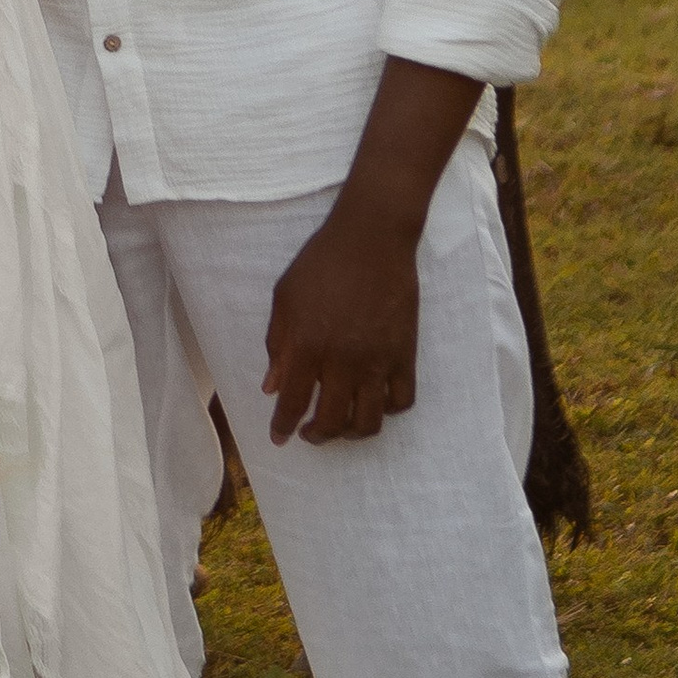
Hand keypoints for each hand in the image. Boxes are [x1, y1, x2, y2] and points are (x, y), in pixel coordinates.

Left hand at [263, 191, 421, 444]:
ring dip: (350, 432)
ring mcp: (378, 360)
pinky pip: (401, 401)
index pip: (293, 403)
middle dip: (316, 436)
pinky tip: (373, 401)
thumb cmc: (321, 263)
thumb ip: (278, 345)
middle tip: (308, 431)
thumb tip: (272, 386)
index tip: (279, 438)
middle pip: (331, 422)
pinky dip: (386, 410)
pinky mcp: (405, 354)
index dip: (283, 427)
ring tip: (340, 423)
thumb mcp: (285, 298)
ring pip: (368, 422)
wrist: (372, 238)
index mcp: (308, 345)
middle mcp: (343, 360)